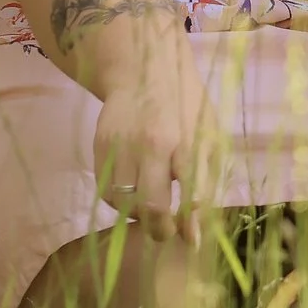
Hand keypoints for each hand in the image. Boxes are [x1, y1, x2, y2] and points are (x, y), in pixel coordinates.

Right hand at [86, 20, 209, 244]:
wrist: (143, 68)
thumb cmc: (186, 104)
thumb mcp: (208, 132)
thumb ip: (208, 176)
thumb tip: (197, 227)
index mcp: (186, 140)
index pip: (191, 192)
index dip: (190, 224)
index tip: (190, 240)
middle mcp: (151, 145)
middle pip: (150, 206)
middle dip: (159, 230)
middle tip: (166, 232)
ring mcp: (122, 146)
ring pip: (123, 203)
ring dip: (137, 216)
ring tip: (150, 209)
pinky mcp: (99, 146)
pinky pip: (105, 190)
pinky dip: (119, 201)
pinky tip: (132, 192)